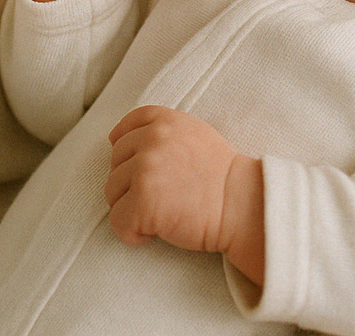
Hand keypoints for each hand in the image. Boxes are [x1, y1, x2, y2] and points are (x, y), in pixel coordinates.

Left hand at [106, 107, 263, 284]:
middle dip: (129, 184)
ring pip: (112, 192)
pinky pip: (118, 221)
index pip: (125, 128)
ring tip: (158, 215)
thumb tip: (122, 139)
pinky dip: (131, 233)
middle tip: (157, 200)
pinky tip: (153, 233)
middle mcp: (151, 139)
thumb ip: (162, 133)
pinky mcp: (143, 201)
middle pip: (115, 163)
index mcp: (163, 121)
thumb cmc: (222, 177)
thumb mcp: (194, 135)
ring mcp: (145, 169)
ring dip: (130, 208)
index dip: (123, 150)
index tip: (134, 170)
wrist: (241, 204)